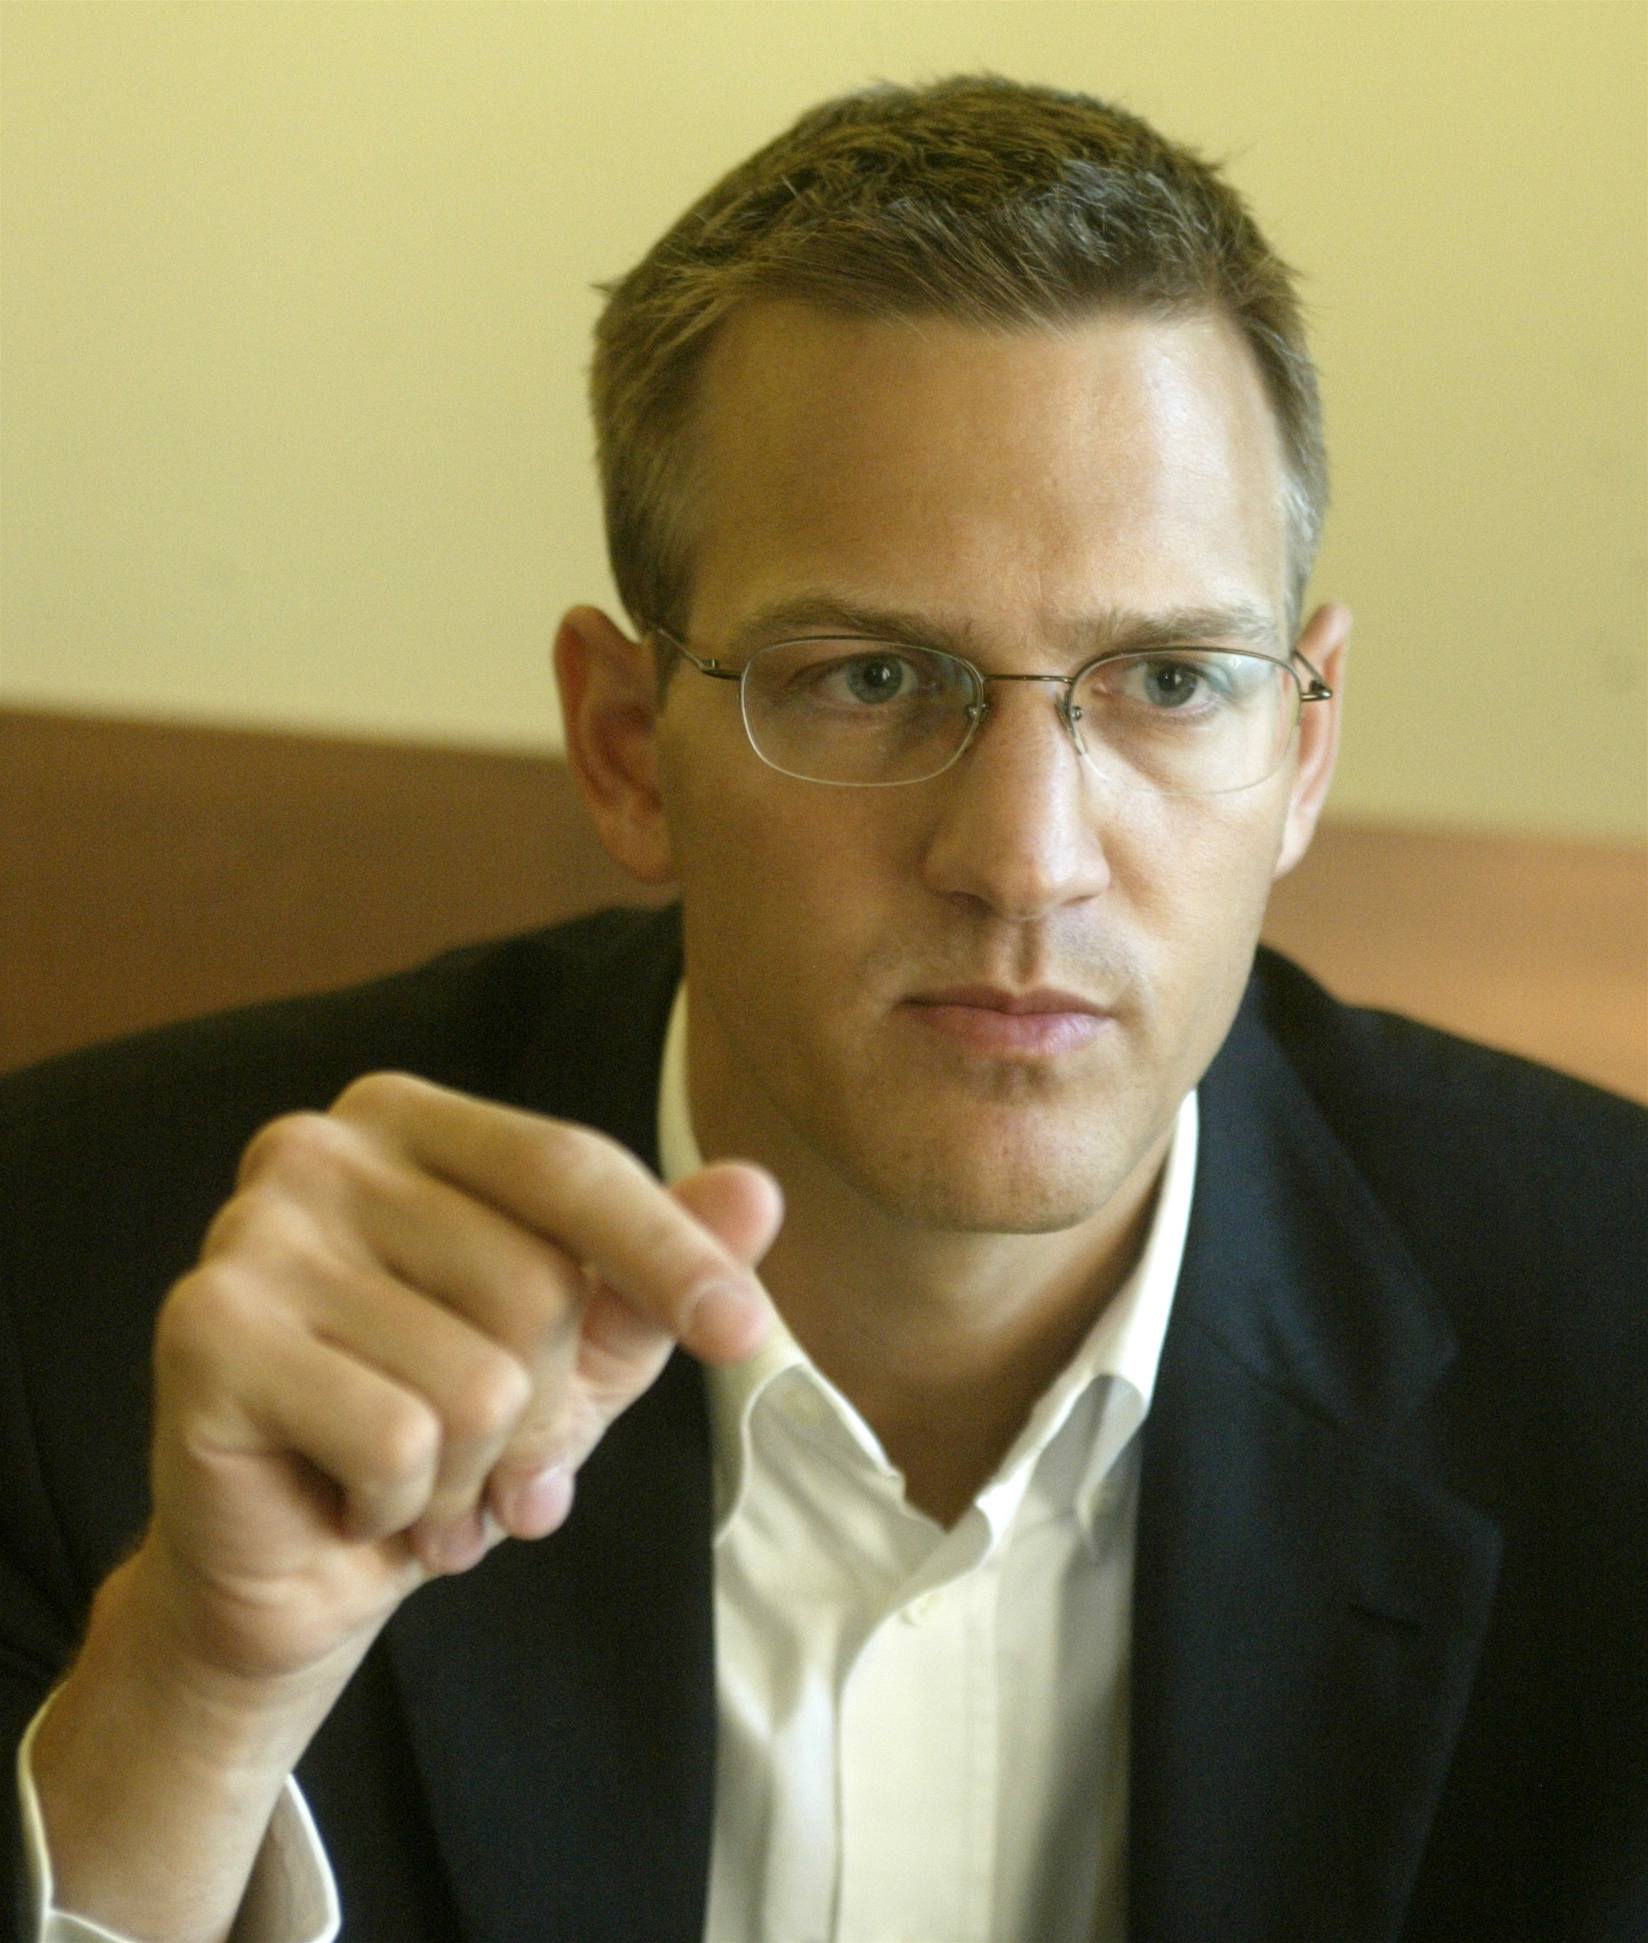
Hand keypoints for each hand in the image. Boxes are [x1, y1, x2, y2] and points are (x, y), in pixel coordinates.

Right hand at [142, 1070, 780, 1693]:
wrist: (289, 1573)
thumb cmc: (439, 1434)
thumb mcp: (575, 1350)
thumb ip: (656, 1266)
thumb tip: (758, 1191)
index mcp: (407, 1122)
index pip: (571, 1167)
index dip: (670, 1255)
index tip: (743, 1332)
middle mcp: (317, 1150)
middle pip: (535, 1286)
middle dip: (542, 1415)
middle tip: (490, 1467)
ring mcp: (251, 1233)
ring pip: (480, 1381)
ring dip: (476, 1478)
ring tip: (423, 1489)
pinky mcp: (206, 1333)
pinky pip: (401, 1442)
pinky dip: (405, 1507)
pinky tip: (355, 1504)